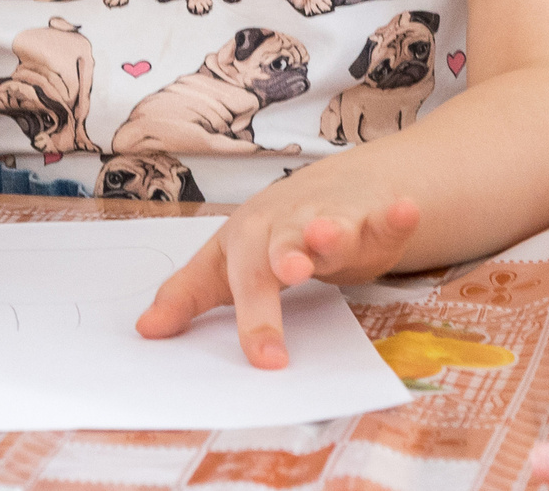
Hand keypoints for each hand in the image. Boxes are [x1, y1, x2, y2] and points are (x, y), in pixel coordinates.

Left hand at [135, 167, 420, 368]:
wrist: (329, 188)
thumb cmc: (268, 237)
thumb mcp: (225, 265)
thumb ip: (189, 296)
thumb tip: (145, 331)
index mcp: (245, 243)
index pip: (241, 281)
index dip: (251, 318)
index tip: (265, 360)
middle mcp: (285, 227)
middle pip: (281, 247)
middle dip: (285, 257)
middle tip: (289, 271)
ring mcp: (328, 219)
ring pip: (329, 226)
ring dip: (330, 230)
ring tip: (329, 235)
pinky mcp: (370, 217)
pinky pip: (382, 217)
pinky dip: (393, 215)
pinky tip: (403, 210)